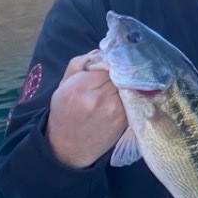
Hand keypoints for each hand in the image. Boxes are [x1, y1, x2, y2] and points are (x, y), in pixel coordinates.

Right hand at [46, 51, 127, 168]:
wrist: (69, 147)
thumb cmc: (65, 112)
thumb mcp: (64, 84)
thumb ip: (80, 63)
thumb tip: (102, 50)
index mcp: (80, 86)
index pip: (107, 63)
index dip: (110, 61)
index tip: (111, 62)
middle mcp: (99, 98)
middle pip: (120, 73)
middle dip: (120, 71)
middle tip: (119, 72)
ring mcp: (115, 110)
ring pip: (129, 84)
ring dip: (127, 82)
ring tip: (121, 83)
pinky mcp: (125, 119)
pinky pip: (133, 98)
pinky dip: (131, 94)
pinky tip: (126, 95)